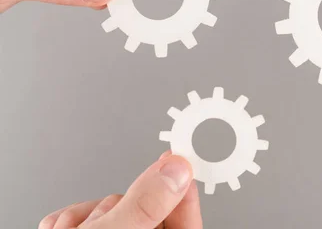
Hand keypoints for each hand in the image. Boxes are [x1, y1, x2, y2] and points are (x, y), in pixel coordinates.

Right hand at [39, 153, 201, 228]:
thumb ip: (146, 205)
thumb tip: (177, 172)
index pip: (185, 226)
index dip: (184, 194)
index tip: (179, 165)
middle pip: (145, 213)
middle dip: (118, 208)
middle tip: (100, 220)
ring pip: (113, 212)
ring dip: (88, 217)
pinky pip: (85, 220)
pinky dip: (70, 222)